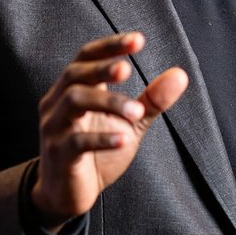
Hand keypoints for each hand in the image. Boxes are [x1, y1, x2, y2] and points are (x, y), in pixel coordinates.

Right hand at [29, 32, 187, 223]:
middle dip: (102, 68)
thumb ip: (151, 100)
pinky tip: (123, 140)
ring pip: (74, 102)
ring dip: (108, 102)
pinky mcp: (58, 155)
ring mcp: (54, 129)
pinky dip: (101, 138)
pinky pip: (76, 142)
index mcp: (73, 89)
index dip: (110, 46)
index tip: (138, 40)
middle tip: (128, 68)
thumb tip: (181, 74)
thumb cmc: (96, 153)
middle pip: (75, 74)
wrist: (68, 195)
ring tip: (136, 111)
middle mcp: (57, 103)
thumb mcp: (129, 123)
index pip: (86, 57)